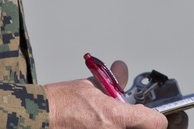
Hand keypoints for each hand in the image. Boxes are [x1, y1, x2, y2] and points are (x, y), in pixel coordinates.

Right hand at [44, 59, 187, 128]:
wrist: (37, 118)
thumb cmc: (59, 104)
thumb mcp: (89, 86)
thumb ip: (111, 82)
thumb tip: (122, 70)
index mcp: (115, 117)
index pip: (155, 122)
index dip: (156, 117)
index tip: (152, 114)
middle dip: (135, 123)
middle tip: (124, 116)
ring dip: (119, 126)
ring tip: (101, 119)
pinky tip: (93, 124)